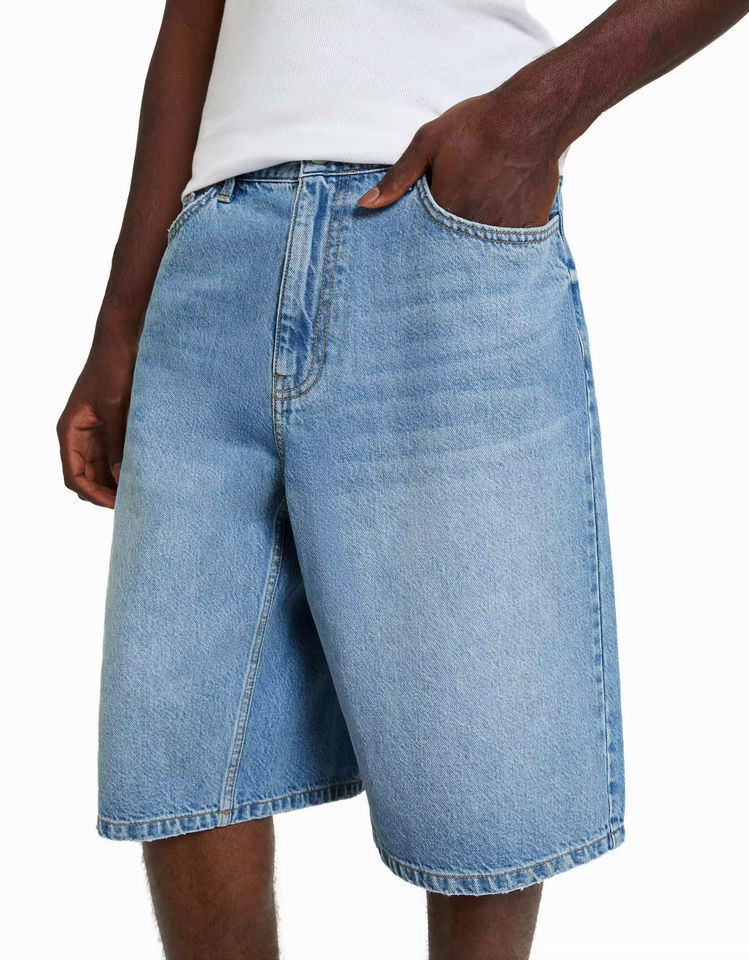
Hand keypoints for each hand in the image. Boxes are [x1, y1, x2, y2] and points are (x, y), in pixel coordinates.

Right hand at [57, 328, 138, 507]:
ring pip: (101, 469)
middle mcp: (78, 435)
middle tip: (131, 503)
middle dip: (104, 492)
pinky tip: (142, 473)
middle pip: (86, 477)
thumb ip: (116, 442)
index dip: (92, 493)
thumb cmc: (113, 368)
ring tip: (138, 492)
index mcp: (70, 431)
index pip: (74, 475)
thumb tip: (119, 476)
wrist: (123, 342)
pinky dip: (123, 466)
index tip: (115, 503)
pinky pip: (114, 455)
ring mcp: (94, 432)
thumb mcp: (115, 408)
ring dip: (115, 482)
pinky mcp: (111, 427)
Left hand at [358, 63, 567, 227]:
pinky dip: (503, 236)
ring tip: (477, 216)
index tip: (421, 236)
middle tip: (455, 215)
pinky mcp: (528, 227)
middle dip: (449, 240)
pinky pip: (510, 244)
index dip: (423, 238)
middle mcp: (474, 226)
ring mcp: (503, 230)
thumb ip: (397, 178)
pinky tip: (501, 216)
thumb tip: (365, 205)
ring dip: (475, 240)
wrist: (533, 115)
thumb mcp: (428, 143)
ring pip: (481, 248)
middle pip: (454, 248)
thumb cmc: (478, 125)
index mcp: (446, 211)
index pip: (426, 242)